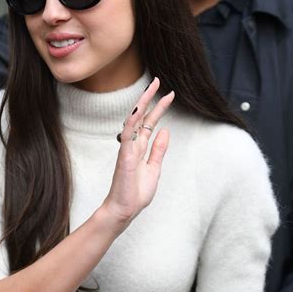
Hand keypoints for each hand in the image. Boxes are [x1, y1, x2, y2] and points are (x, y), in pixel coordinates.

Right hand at [102, 77, 173, 226]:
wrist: (124, 210)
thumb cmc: (135, 193)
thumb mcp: (154, 169)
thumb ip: (158, 150)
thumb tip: (165, 130)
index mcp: (140, 149)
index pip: (150, 123)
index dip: (159, 109)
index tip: (169, 94)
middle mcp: (133, 145)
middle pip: (142, 117)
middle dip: (150, 99)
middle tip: (158, 80)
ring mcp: (127, 150)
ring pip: (133, 121)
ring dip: (142, 104)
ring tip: (151, 88)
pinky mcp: (124, 157)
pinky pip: (127, 136)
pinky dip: (132, 122)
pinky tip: (138, 109)